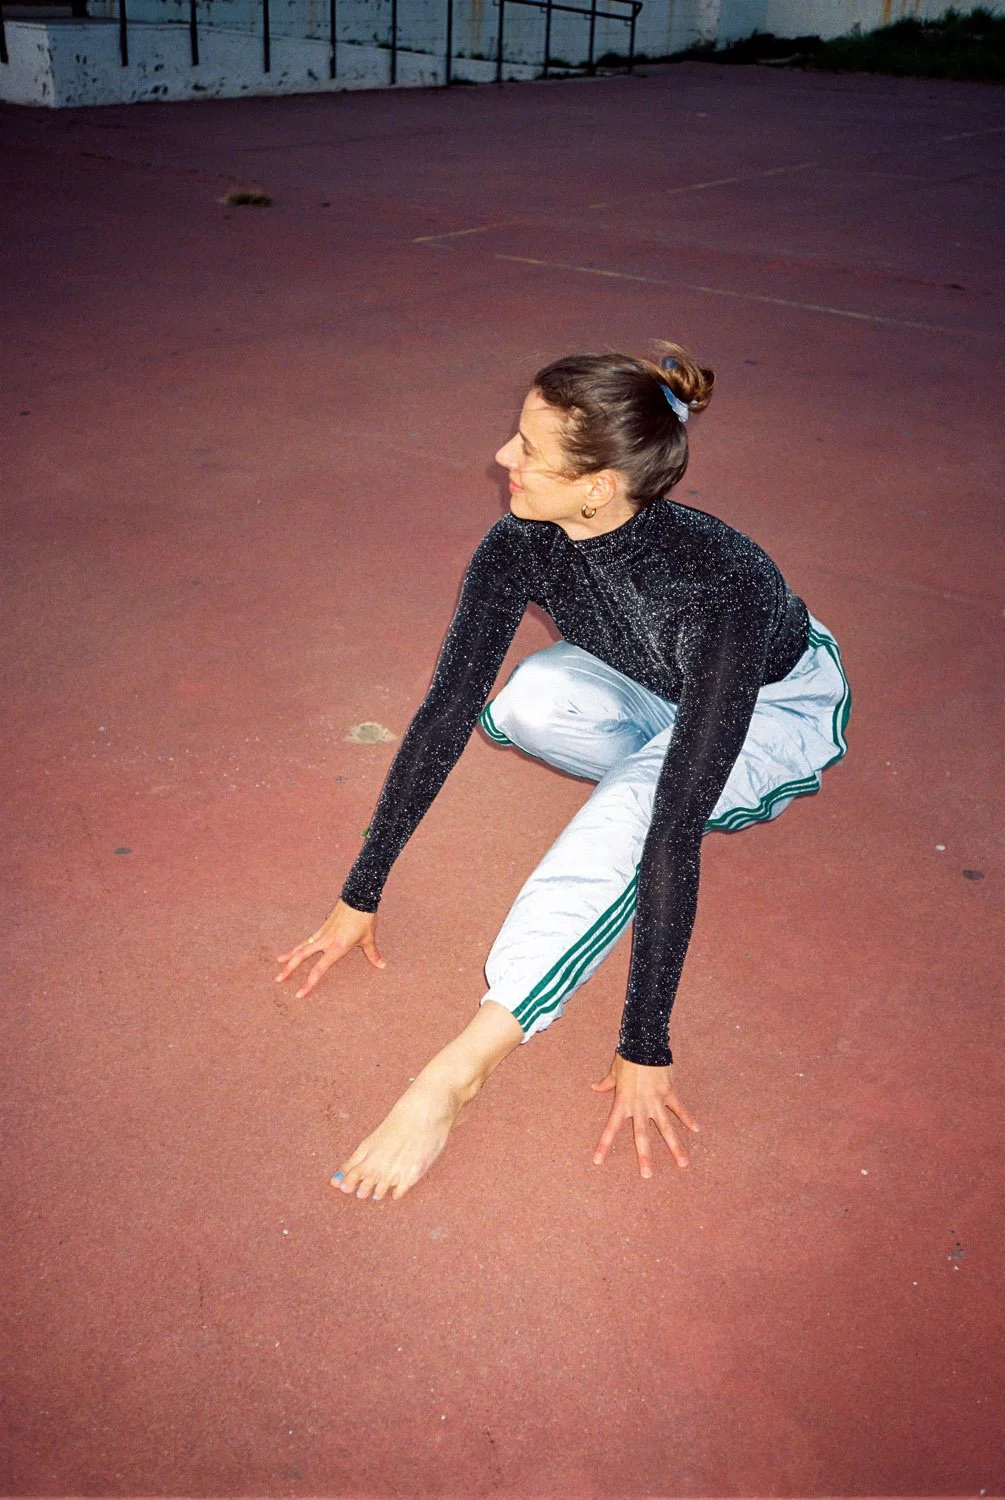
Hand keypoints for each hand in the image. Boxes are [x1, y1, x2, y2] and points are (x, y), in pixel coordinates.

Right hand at [275, 899, 384, 997]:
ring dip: (290, 955)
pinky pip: (309, 938)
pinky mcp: (323, 926)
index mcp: (337, 947)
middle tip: (278, 979)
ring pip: (302, 946)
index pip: (319, 969)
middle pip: (302, 957)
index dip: (308, 983)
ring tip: (279, 962)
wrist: (358, 897)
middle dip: (290, 969)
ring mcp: (323, 932)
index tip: (299, 993)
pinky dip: (300, 945)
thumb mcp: (369, 938)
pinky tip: (295, 949)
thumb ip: (373, 954)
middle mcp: (326, 941)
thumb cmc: (364, 918)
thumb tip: (382, 966)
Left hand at [591, 1053, 697, 1176]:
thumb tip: (594, 1087)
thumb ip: (606, 1082)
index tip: (598, 1161)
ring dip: (674, 1146)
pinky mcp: (669, 1092)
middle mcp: (639, 1105)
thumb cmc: (627, 1056)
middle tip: (647, 1175)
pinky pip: (679, 1108)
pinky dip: (688, 1118)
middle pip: (641, 1135)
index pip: (611, 1127)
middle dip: (645, 1156)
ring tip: (683, 1163)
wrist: (645, 1043)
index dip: (604, 1144)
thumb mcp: (614, 1070)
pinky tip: (696, 1130)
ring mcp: (656, 1100)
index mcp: (623, 1101)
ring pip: (666, 1128)